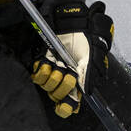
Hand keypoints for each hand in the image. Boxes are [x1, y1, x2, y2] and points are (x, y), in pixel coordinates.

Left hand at [31, 1, 113, 117]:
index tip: (65, 107)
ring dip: (53, 78)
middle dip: (63, 88)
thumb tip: (86, 93)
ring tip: (59, 66)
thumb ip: (89, 76)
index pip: (70, 103)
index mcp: (78, 81)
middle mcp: (65, 79)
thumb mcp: (92, 57)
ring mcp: (54, 71)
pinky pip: (38, 76)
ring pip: (48, 87)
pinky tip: (48, 63)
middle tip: (69, 75)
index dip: (67, 107)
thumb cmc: (84, 39)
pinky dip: (41, 72)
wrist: (73, 23)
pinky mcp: (44, 63)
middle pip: (58, 97)